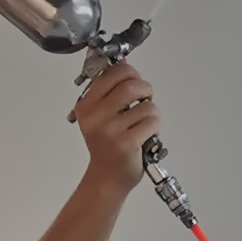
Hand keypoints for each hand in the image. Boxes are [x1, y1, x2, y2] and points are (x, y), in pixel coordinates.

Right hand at [69, 61, 163, 197]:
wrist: (105, 179)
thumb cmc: (106, 147)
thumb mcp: (99, 116)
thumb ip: (110, 90)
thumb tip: (123, 62)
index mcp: (86, 106)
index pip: (111, 74)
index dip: (129, 72)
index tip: (133, 79)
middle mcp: (95, 117)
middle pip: (130, 85)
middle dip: (145, 89)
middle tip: (145, 97)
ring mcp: (111, 130)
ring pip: (146, 105)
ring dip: (152, 112)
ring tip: (144, 122)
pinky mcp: (126, 143)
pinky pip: (152, 122)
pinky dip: (155, 127)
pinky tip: (147, 135)